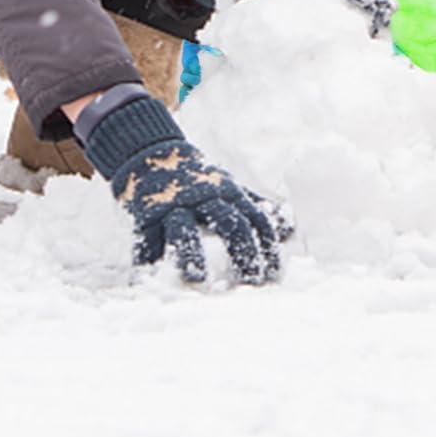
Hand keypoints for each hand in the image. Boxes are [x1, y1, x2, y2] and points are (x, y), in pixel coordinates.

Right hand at [79, 94, 284, 283]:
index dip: (267, 249)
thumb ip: (256, 208)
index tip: (273, 277)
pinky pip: (146, 238)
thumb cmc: (197, 179)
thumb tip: (289, 229)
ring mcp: (174, 204)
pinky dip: (148, 258)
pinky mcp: (146, 212)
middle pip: (229, 223)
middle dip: (243, 253)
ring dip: (191, 254)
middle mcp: (205, 198)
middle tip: (250, 284)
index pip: (256, 221)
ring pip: (184, 229)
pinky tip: (150, 277)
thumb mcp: (229, 188)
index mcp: (229, 194)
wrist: (152, 152)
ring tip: (196, 281)